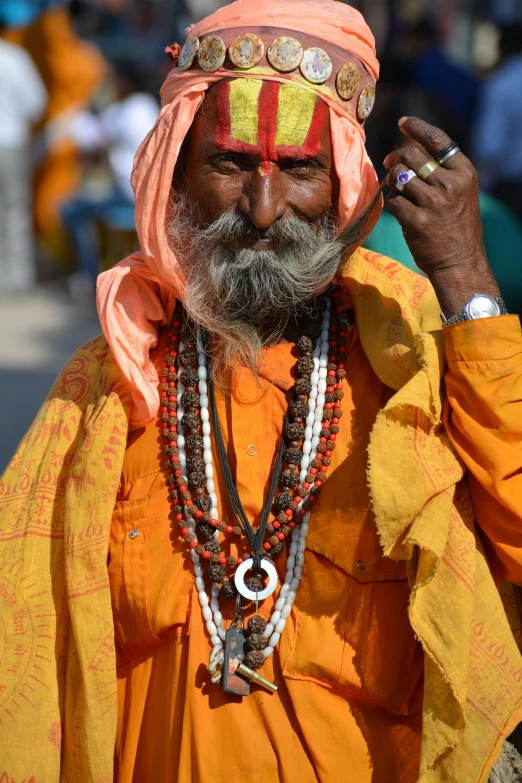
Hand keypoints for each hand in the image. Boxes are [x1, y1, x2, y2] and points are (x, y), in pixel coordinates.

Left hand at [383, 117, 499, 317]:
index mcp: (464, 172)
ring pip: (398, 176)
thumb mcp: (460, 192)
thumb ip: (441, 171)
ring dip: (391, 180)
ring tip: (396, 188)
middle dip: (395, 156)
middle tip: (389, 163)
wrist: (460, 261)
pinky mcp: (417, 221)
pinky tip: (398, 208)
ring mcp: (433, 202)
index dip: (416, 127)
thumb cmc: (457, 226)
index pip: (437, 139)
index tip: (402, 122)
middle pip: (411, 155)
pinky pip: (392, 201)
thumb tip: (408, 150)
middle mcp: (450, 184)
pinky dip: (391, 202)